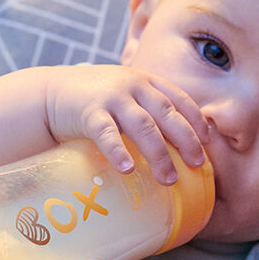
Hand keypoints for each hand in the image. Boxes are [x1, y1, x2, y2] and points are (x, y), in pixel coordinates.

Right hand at [44, 65, 208, 184]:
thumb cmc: (94, 100)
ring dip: (158, 154)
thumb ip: (147, 107)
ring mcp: (111, 97)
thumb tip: (178, 140)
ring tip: (168, 179)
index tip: (208, 141)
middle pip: (167, 113)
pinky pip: (107, 133)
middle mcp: (132, 85)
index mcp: (145, 81)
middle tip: (198, 164)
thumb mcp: (125, 94)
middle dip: (185, 140)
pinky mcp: (88, 112)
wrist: (50, 92)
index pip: (179, 98)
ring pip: (143, 126)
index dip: (196, 120)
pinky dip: (118, 151)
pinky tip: (127, 170)